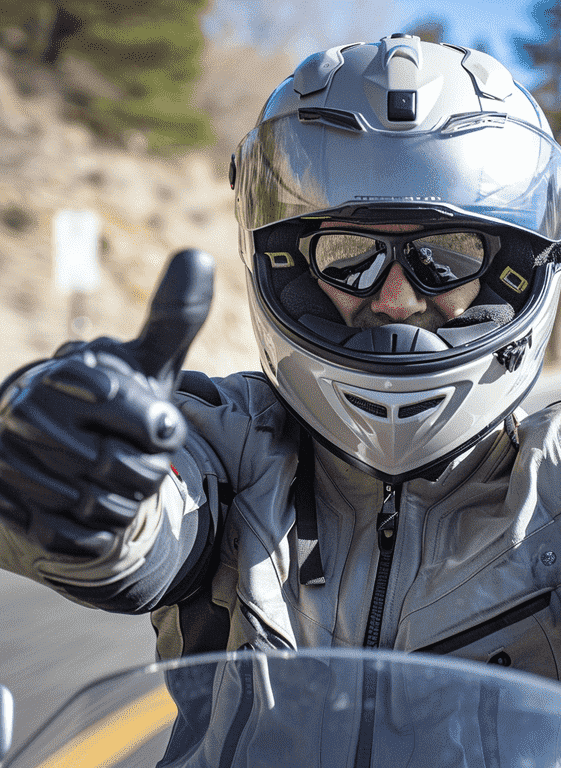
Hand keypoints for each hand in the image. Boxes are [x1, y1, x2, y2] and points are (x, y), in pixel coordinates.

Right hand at [0, 249, 213, 557]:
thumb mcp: (148, 360)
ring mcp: (12, 462)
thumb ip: (174, 318)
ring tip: (109, 474)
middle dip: (145, 469)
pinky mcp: (6, 506)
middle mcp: (29, 414)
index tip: (157, 423)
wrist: (55, 436)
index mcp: (69, 376)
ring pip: (106, 509)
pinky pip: (78, 539)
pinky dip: (98, 532)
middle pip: (127, 471)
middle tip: (131, 452)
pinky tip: (89, 506)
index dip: (159, 428)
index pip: (143, 419)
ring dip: (124, 501)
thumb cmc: (114, 396)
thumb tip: (198, 257)